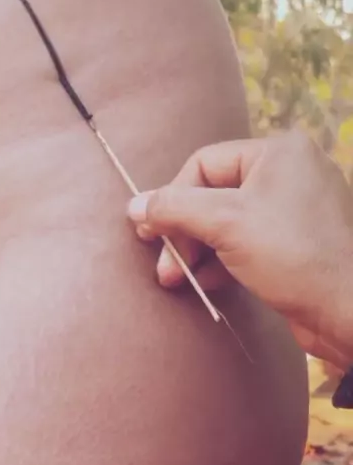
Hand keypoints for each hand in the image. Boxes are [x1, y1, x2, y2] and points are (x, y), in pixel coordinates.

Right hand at [128, 131, 352, 370]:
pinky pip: (247, 242)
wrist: (351, 311)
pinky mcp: (297, 243)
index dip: (172, 197)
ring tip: (178, 279)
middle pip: (214, 194)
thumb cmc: (294, 256)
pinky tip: (207, 283)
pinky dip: (223, 260)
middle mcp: (288, 173)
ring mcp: (295, 209)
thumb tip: (134, 204)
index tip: (149, 233)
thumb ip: (175, 208)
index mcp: (277, 152)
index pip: (204, 163)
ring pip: (228, 221)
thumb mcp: (226, 223)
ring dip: (198, 250)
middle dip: (184, 231)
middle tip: (164, 266)